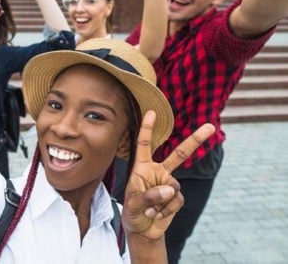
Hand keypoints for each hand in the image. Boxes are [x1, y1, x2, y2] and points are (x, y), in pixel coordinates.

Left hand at [122, 111, 214, 240]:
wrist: (142, 230)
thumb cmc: (132, 212)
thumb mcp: (133, 204)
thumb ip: (149, 195)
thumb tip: (170, 189)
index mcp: (142, 168)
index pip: (144, 145)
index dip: (147, 128)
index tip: (151, 112)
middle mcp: (158, 172)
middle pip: (179, 154)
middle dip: (195, 141)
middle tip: (210, 127)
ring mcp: (169, 184)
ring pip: (173, 187)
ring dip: (161, 202)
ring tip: (149, 210)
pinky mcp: (176, 197)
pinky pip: (176, 200)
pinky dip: (166, 210)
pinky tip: (157, 215)